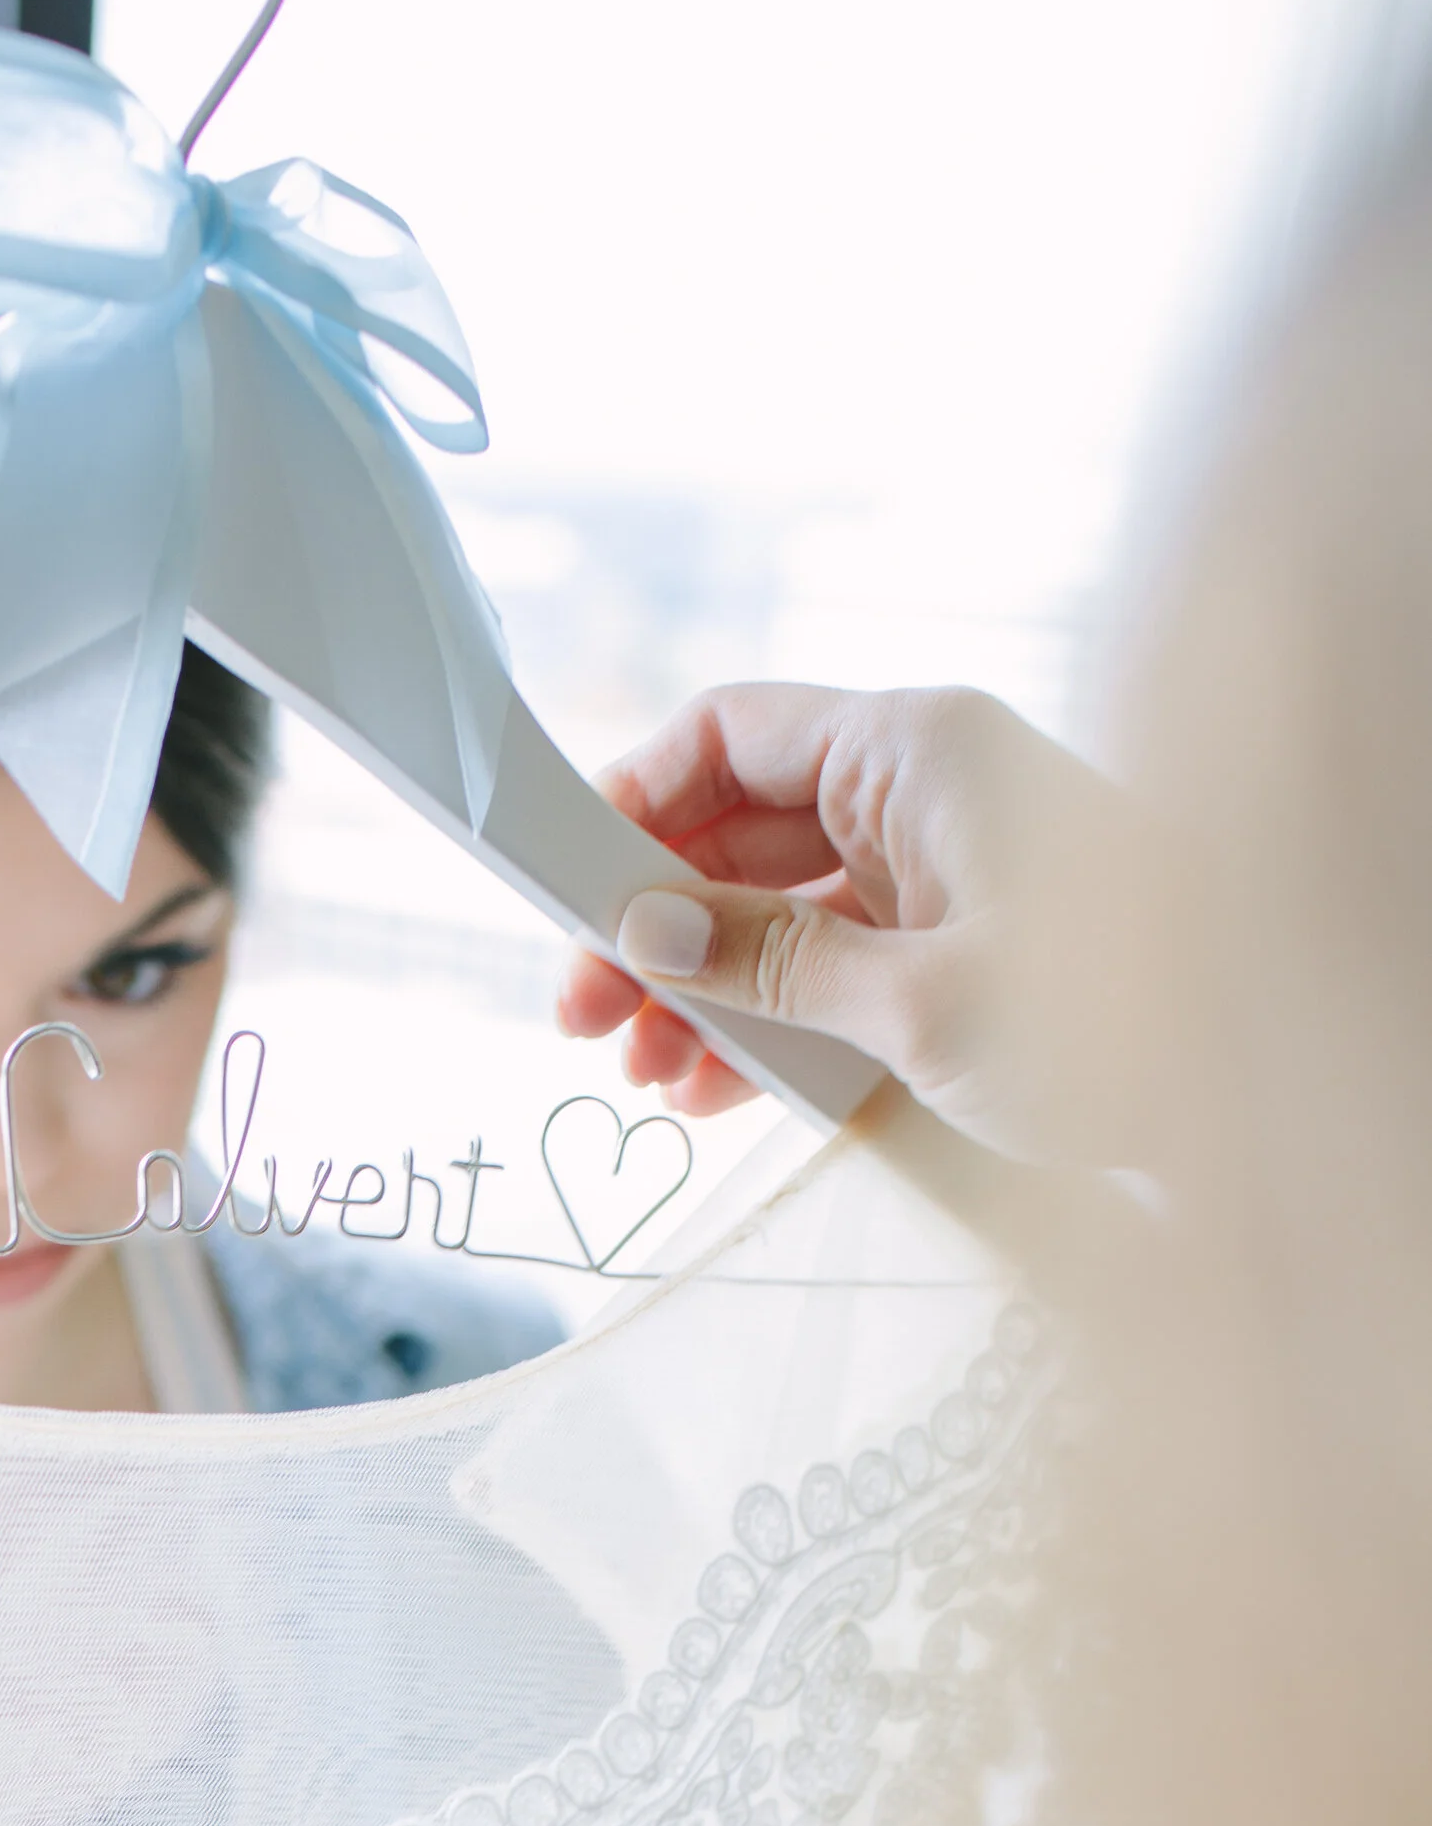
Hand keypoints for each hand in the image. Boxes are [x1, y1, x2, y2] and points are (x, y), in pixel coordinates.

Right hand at [557, 682, 1089, 1147]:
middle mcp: (922, 792)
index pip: (729, 733)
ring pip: (771, 906)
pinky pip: (824, 964)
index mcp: (916, 750)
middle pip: (735, 828)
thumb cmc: (1123, 1019)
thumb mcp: (922, 999)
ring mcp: (937, 870)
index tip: (567, 891)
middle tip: (582, 1018)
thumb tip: (647, 934)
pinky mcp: (951, 946)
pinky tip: (713, 1087)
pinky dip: (763, 1018)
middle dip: (651, 923)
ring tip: (645, 1073)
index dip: (631, 803)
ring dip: (698, 986)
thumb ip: (772, 962)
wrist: (1258, 1092)